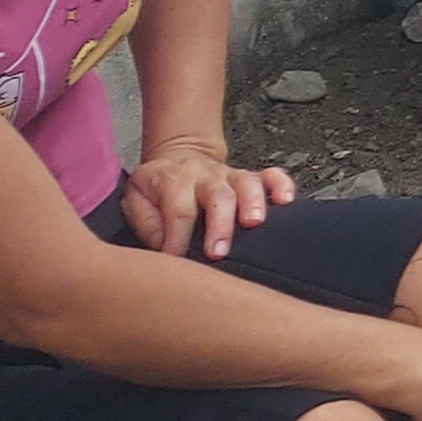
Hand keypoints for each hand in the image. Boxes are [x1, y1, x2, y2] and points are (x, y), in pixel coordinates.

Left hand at [121, 139, 294, 259]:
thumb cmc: (157, 188)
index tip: (176, 262)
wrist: (177, 158)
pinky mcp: (249, 177)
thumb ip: (146, 223)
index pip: (178, 211)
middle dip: (220, 225)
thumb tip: (164, 248)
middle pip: (217, 196)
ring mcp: (230, 175)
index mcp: (173, 180)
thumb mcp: (135, 200)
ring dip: (253, 203)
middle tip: (219, 252)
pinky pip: (271, 176)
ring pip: (247, 183)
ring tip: (254, 223)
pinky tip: (285, 201)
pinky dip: (281, 186)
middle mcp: (205, 176)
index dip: (177, 238)